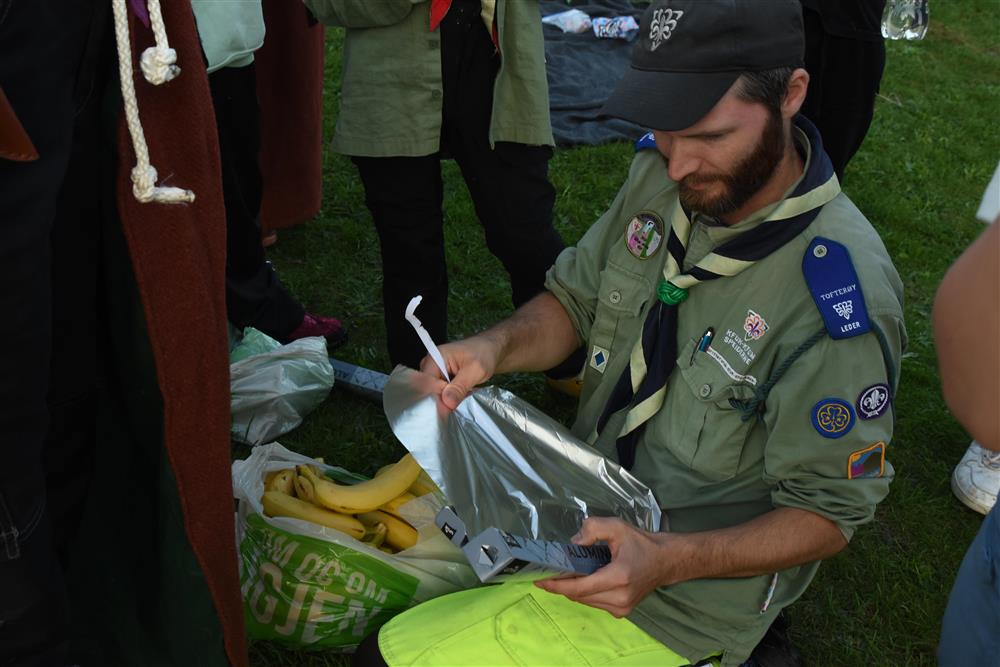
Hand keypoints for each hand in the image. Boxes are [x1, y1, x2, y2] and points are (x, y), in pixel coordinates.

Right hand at [419, 333, 503, 409]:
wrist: (491, 350)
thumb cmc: (484, 354)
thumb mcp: (476, 370)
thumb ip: (460, 387)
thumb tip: (447, 403)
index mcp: (435, 357)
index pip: (427, 383)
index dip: (436, 397)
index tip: (449, 407)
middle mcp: (431, 364)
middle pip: (428, 389)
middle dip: (443, 400)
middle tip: (460, 400)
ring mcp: (435, 372)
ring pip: (436, 393)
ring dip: (449, 399)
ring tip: (464, 395)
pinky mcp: (441, 378)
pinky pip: (442, 393)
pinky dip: (452, 396)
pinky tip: (462, 394)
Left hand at [535, 517, 675, 617]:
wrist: (666, 561)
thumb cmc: (642, 543)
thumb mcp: (617, 527)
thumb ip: (592, 529)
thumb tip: (572, 544)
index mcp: (618, 578)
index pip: (579, 588)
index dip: (556, 585)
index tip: (538, 580)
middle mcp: (619, 598)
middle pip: (579, 596)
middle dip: (562, 584)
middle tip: (550, 569)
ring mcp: (622, 608)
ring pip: (585, 601)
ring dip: (573, 588)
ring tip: (567, 572)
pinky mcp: (622, 612)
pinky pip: (594, 603)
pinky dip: (585, 592)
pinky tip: (584, 579)